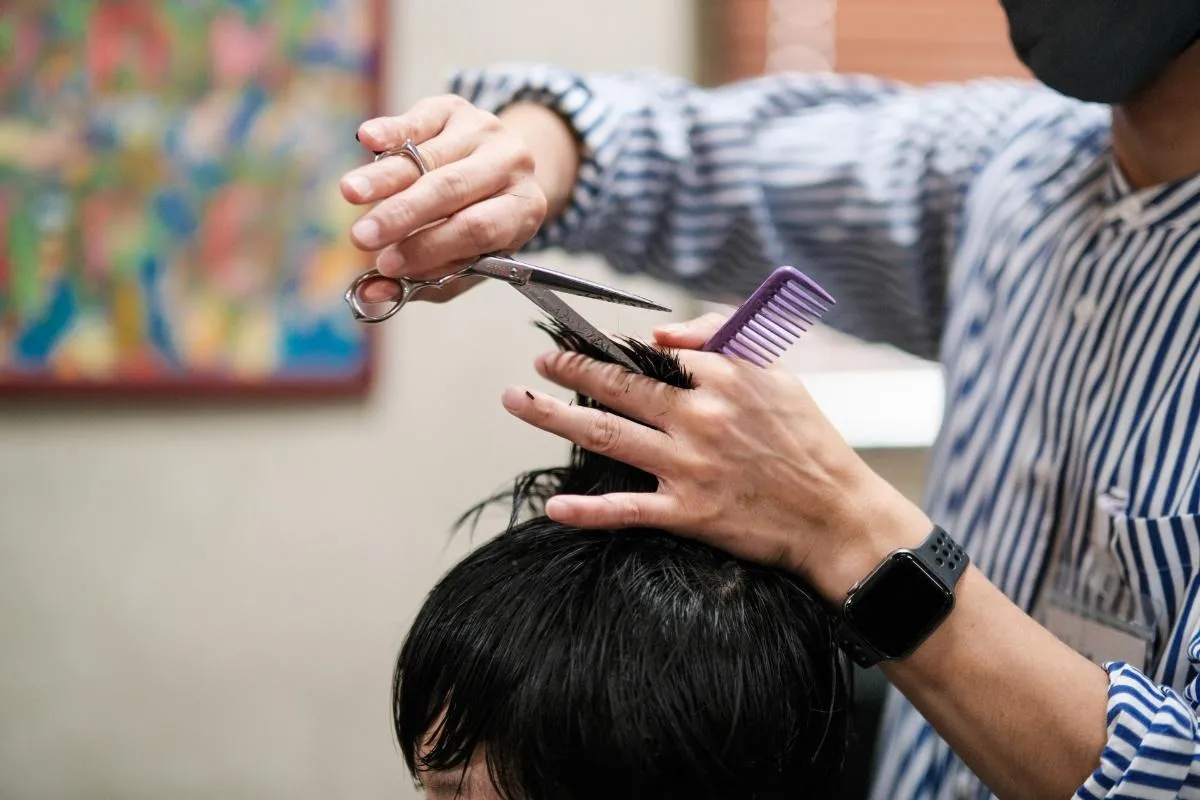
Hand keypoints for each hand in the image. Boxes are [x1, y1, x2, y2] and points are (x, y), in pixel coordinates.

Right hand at [340, 96, 569, 302]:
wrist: (500, 169)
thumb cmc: (477, 226)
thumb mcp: (466, 261)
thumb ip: (423, 280)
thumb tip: (371, 293)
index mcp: (523, 210)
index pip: (476, 228)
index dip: (430, 247)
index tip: (386, 264)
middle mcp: (511, 165)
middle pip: (451, 189)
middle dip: (401, 214)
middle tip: (361, 235)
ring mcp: (484, 131)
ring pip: (427, 157)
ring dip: (385, 177)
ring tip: (350, 193)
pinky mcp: (455, 108)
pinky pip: (419, 120)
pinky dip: (391, 130)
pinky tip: (367, 139)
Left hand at [500, 313, 932, 600]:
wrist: (835, 513)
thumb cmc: (807, 440)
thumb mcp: (776, 372)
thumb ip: (723, 338)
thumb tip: (663, 335)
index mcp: (723, 378)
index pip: (650, 354)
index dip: (608, 345)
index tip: (577, 338)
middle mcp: (700, 417)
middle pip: (618, 388)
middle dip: (569, 371)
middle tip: (538, 362)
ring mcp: (690, 466)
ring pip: (608, 436)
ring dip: (555, 419)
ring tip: (518, 402)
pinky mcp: (689, 512)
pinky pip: (627, 509)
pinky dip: (588, 510)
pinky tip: (552, 505)